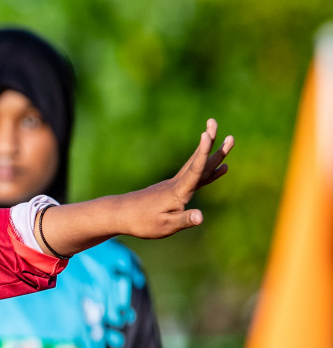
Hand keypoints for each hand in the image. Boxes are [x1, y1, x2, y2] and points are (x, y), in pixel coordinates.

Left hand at [119, 118, 232, 239]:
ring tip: (227, 138)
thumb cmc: (142, 222)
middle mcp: (178, 184)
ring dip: (212, 151)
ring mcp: (177, 184)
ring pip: (199, 165)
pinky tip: (221, 168)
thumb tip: (201, 217)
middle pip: (198, 160)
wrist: (121, 215)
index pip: (194, 170)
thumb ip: (184, 220)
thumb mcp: (164, 226)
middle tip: (214, 122)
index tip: (206, 134)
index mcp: (178, 191)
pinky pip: (197, 176)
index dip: (202, 153)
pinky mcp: (176, 189)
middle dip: (209, 143)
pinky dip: (210, 170)